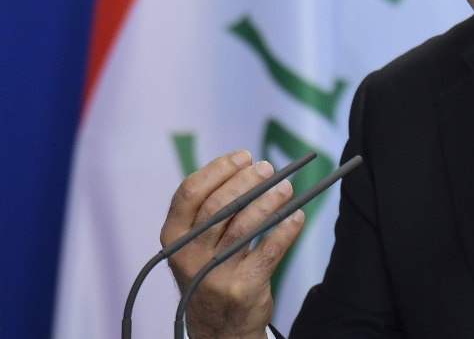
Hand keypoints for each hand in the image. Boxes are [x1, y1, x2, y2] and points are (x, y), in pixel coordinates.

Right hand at [161, 149, 304, 338]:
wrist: (217, 327)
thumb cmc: (210, 269)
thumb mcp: (194, 243)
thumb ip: (209, 209)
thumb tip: (247, 167)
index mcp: (173, 237)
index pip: (190, 192)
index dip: (219, 169)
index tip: (244, 155)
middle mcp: (189, 256)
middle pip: (219, 206)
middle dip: (247, 181)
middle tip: (268, 168)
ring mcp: (215, 273)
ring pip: (246, 226)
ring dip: (270, 201)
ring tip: (286, 188)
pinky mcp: (243, 288)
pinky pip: (270, 250)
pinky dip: (286, 229)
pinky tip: (296, 216)